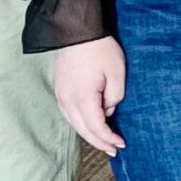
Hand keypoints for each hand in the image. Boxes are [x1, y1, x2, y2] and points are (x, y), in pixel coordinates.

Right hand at [52, 36, 126, 155]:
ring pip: (74, 123)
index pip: (96, 127)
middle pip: (83, 129)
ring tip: (103, 142)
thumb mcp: (117, 72)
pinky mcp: (60, 90)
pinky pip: (69, 114)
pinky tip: (89, 125)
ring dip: (89, 134)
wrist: (75, 30)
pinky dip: (80, 124)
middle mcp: (68, 101)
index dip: (109, 138)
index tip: (121, 144)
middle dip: (99, 142)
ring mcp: (61, 96)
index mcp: (83, 98)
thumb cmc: (99, 49)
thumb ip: (114, 96)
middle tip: (113, 150)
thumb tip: (107, 110)